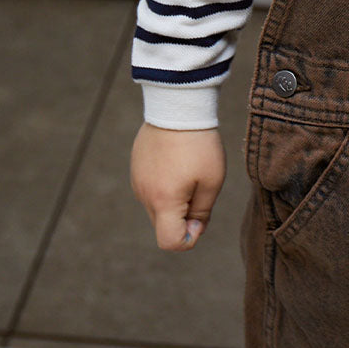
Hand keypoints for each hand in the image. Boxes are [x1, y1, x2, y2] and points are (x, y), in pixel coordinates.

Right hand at [130, 123, 226, 251]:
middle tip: (200, 186)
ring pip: (157, 206)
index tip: (201, 215)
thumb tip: (193, 230)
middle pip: (164, 224)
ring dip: (174, 199)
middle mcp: (144, 195)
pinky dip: (164, 184)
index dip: (189, 238)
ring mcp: (137, 180)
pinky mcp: (136, 167)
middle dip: (183, 216)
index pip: (169, 241)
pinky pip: (151, 188)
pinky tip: (177, 160)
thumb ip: (202, 212)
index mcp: (163, 201)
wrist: (178, 106)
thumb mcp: (212, 179)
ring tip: (188, 168)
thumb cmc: (199, 143)